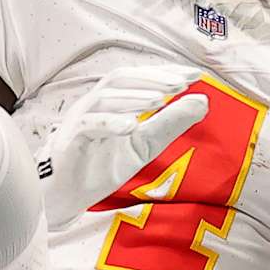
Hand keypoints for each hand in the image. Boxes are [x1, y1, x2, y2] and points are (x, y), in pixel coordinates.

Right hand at [37, 66, 208, 227]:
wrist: (67, 196)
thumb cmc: (101, 165)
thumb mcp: (144, 145)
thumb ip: (170, 124)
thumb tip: (203, 101)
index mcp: (112, 101)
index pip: (139, 78)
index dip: (166, 73)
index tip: (195, 75)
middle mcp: (94, 104)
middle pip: (120, 78)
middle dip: (152, 79)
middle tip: (181, 83)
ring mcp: (80, 120)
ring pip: (104, 98)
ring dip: (134, 97)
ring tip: (161, 100)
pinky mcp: (69, 141)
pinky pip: (88, 125)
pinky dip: (110, 122)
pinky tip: (131, 126)